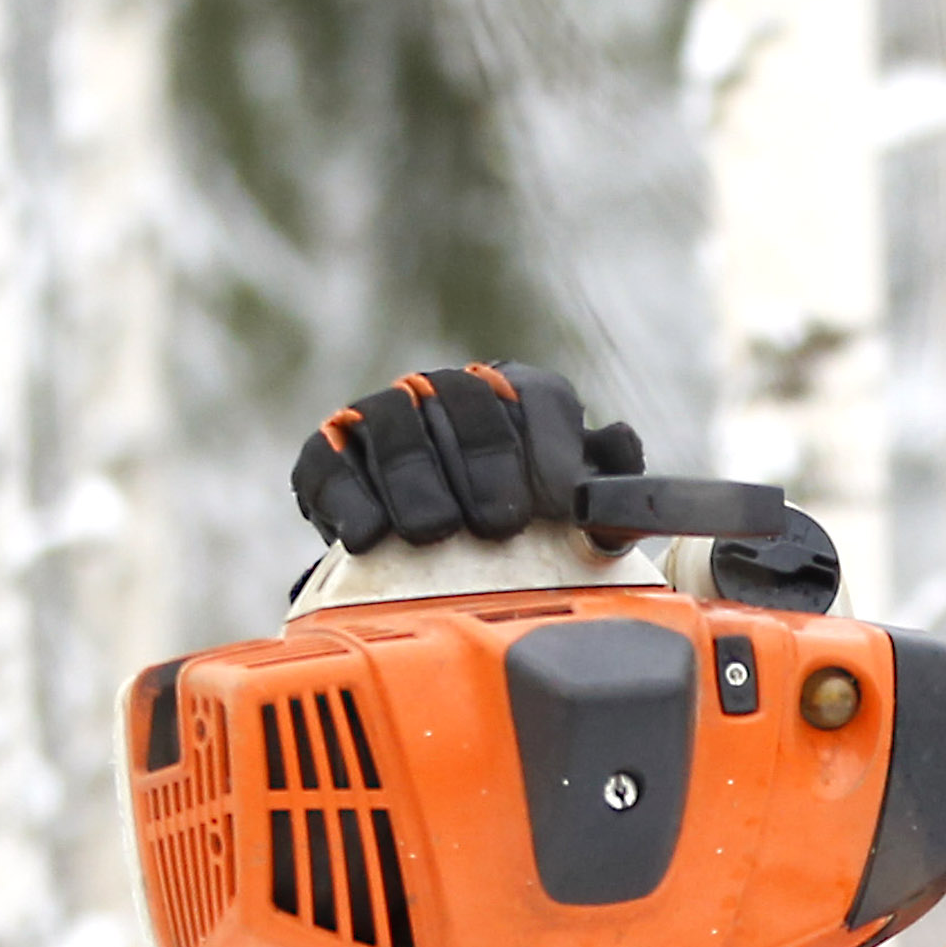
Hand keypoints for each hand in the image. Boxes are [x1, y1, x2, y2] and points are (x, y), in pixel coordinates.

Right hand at [294, 364, 639, 553]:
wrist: (415, 556)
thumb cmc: (504, 519)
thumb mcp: (560, 506)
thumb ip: (601, 481)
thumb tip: (618, 443)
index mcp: (512, 392)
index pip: (536, 395)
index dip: (549, 448)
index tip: (556, 508)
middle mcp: (444, 390)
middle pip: (464, 401)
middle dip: (484, 463)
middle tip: (499, 527)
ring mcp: (381, 415)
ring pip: (394, 424)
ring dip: (416, 479)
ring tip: (434, 532)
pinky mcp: (327, 452)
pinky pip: (331, 463)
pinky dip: (351, 499)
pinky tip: (370, 537)